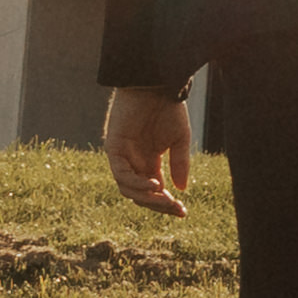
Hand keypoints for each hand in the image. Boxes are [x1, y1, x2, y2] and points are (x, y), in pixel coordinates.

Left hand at [101, 85, 192, 219]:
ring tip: (164, 196)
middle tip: (175, 207)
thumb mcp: (179, 139)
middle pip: (140, 195)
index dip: (167, 204)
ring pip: (128, 189)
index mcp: (150, 161)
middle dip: (158, 205)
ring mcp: (122, 156)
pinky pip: (121, 174)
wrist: (155, 85)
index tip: (183, 212)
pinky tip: (154, 184)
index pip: (155, 191)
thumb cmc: (168, 108)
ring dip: (146, 197)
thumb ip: (179, 164)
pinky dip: (136, 183)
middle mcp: (134, 162)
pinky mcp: (114, 148)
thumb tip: (182, 189)